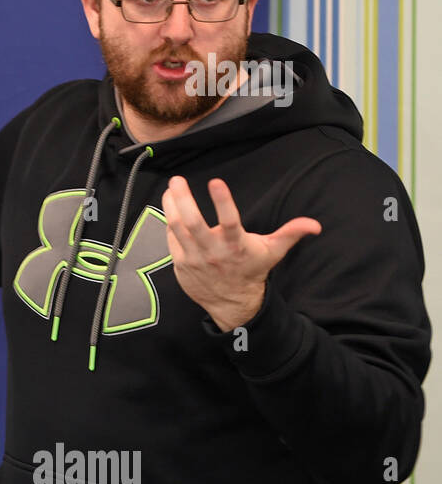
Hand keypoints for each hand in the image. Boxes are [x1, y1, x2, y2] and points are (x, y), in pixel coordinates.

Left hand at [160, 175, 321, 330]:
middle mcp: (213, 251)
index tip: (216, 182)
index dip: (223, 201)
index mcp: (236, 245)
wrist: (232, 303)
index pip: (229, 220)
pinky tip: (170, 206)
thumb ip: (290, 233)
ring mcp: (194, 258)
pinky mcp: (181, 263)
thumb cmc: (251, 271)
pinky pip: (171, 239)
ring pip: (177, 228)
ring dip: (171, 206)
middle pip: (193, 223)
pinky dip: (169, 222)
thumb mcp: (273, 252)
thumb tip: (314, 225)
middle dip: (183, 199)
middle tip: (178, 180)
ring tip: (170, 189)